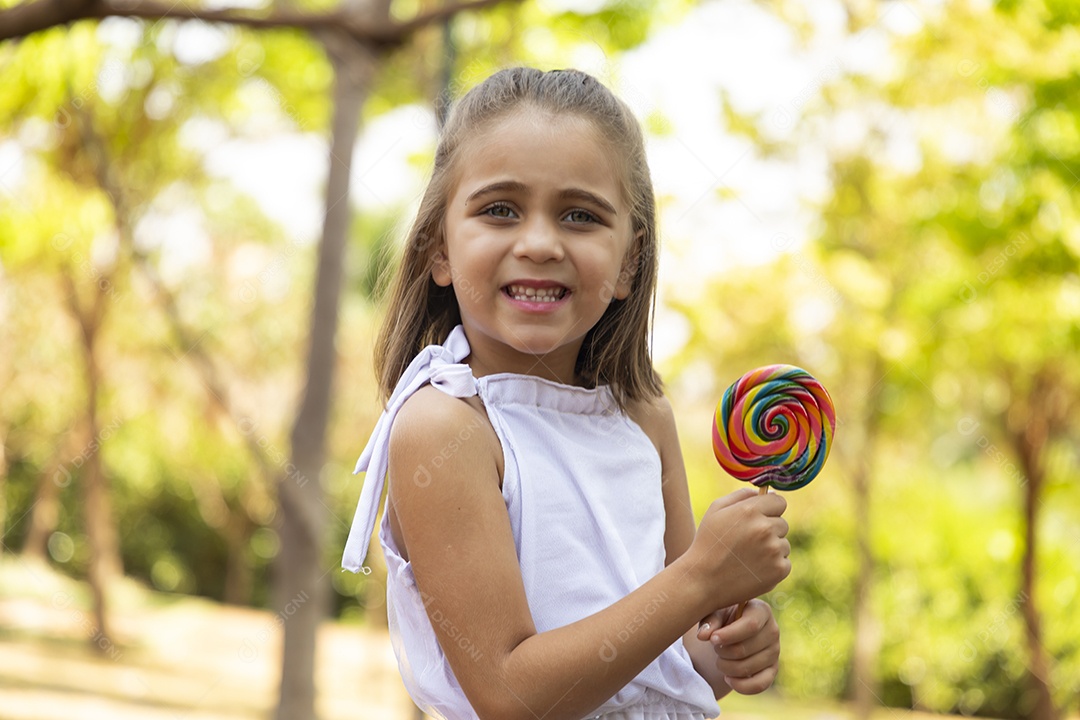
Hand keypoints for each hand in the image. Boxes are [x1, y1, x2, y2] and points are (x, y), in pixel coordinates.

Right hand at [687, 488, 789, 605]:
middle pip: (782, 523)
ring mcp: (774, 550)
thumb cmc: (708, 543)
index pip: (779, 502)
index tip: (760, 518)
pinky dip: (773, 566)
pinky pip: (784, 562)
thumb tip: (766, 492)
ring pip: (784, 544)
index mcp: (750, 510)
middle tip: (747, 542)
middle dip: (769, 530)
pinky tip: (753, 569)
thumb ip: (741, 495)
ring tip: (748, 557)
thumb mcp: (716, 510)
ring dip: (771, 549)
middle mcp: (765, 528)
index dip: (769, 509)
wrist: (703, 581)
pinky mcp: (780, 570)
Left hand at [695, 599, 779, 694]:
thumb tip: (703, 635)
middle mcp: (773, 630)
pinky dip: (740, 686)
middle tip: (715, 647)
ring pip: (748, 668)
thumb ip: (709, 621)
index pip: (751, 625)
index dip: (729, 635)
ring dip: (726, 667)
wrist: (732, 634)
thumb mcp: (714, 613)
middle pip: (745, 649)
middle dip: (722, 652)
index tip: (712, 639)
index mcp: (761, 610)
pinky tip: (727, 678)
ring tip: (720, 659)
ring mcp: (774, 651)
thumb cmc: (723, 619)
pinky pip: (759, 684)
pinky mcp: (773, 670)